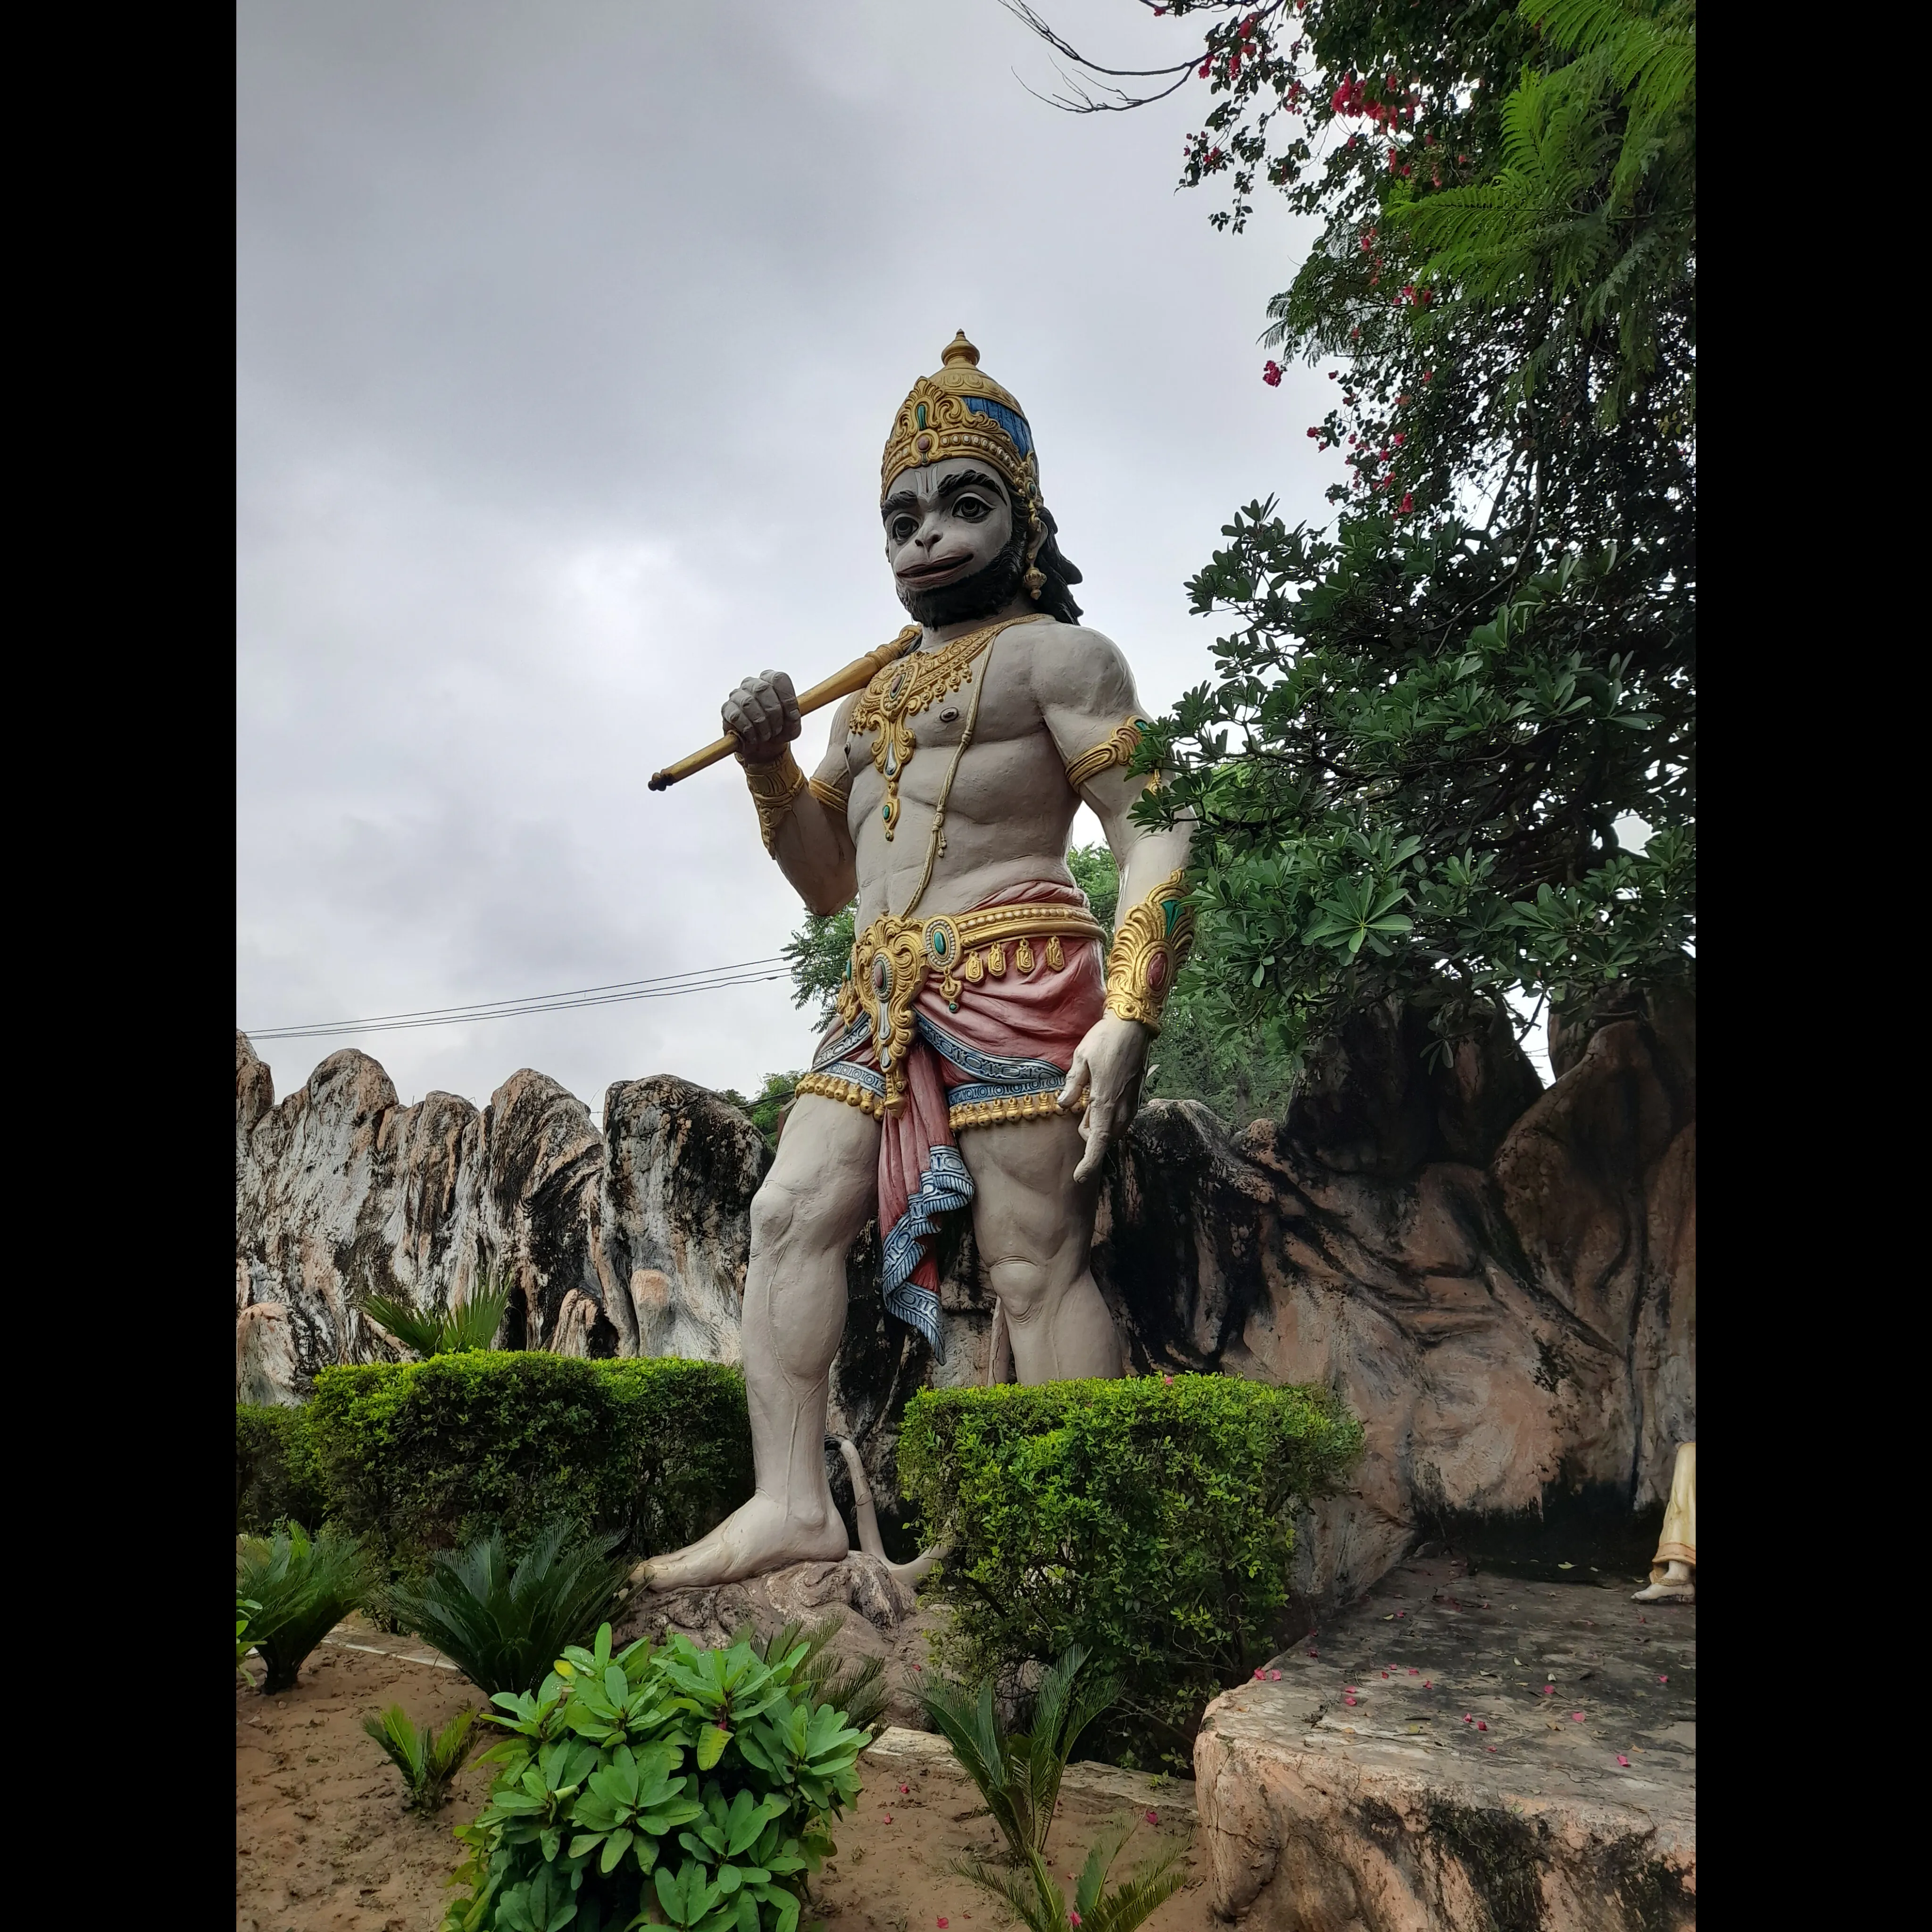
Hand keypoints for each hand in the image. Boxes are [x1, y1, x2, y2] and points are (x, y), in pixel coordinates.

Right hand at [723, 670, 801, 763]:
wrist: (762, 747)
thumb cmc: (779, 730)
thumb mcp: (792, 726)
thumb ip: (794, 719)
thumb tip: (791, 714)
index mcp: (770, 680)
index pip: (778, 678)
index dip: (787, 698)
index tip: (792, 716)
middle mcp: (753, 683)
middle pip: (762, 689)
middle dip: (773, 713)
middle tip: (777, 729)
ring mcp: (737, 695)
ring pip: (748, 703)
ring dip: (761, 723)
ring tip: (766, 735)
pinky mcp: (727, 709)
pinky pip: (736, 716)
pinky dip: (748, 730)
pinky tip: (754, 738)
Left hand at [1056, 1011, 1150, 1183]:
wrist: (1134, 1026)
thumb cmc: (1105, 1040)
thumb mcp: (1081, 1060)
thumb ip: (1073, 1086)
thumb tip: (1063, 1105)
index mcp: (1105, 1101)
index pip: (1097, 1142)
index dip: (1088, 1162)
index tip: (1079, 1178)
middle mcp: (1121, 1108)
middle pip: (1102, 1138)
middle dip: (1088, 1132)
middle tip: (1080, 1104)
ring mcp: (1132, 1104)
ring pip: (1113, 1130)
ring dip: (1098, 1124)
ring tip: (1091, 1097)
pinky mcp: (1136, 1098)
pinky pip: (1120, 1119)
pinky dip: (1108, 1117)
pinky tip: (1101, 1094)